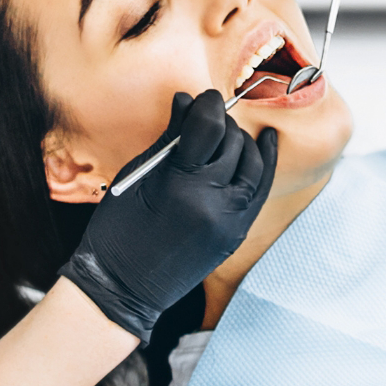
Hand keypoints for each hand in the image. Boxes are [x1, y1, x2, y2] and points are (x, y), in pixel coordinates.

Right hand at [59, 90, 279, 340]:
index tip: (203, 98)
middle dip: (221, 124)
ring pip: (253, 163)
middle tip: (205, 120)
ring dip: (241, 142)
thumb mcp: (137, 176)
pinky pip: (261, 189)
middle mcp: (211, 201)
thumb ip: (169, 138)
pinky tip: (267, 141)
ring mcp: (230, 220)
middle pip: (233, 142)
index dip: (208, 104)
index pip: (209, 125)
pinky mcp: (238, 233)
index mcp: (178, 182)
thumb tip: (188, 100)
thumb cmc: (119, 228)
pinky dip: (266, 162)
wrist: (125, 287)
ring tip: (225, 135)